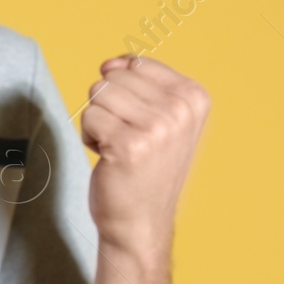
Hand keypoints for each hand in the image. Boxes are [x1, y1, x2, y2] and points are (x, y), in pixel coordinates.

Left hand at [81, 55, 208, 260]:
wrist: (141, 220)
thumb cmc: (145, 167)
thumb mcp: (158, 115)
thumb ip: (138, 80)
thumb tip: (110, 63)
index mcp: (194, 96)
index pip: (135, 63)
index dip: (124, 91)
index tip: (140, 122)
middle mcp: (181, 110)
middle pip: (113, 77)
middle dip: (109, 107)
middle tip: (127, 139)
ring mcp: (158, 127)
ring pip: (98, 93)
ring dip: (99, 120)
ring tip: (118, 147)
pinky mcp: (130, 145)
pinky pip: (89, 116)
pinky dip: (90, 136)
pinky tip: (109, 157)